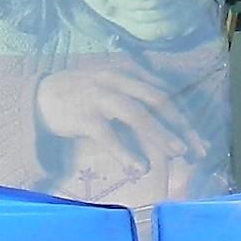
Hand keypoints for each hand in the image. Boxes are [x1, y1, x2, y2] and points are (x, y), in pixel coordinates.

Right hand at [35, 63, 203, 182]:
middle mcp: (118, 79)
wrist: (40, 96)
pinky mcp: (84, 115)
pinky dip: (125, 151)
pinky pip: (108, 135)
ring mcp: (100, 96)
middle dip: (181, 126)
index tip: (200, 141)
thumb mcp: (113, 89)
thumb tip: (170, 127)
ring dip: (160, 134)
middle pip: (158, 101)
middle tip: (197, 150)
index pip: (165, 94)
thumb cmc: (83, 97)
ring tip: (178, 153)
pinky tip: (140, 167)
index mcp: (129, 73)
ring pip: (137, 114)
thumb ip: (138, 100)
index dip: (185, 118)